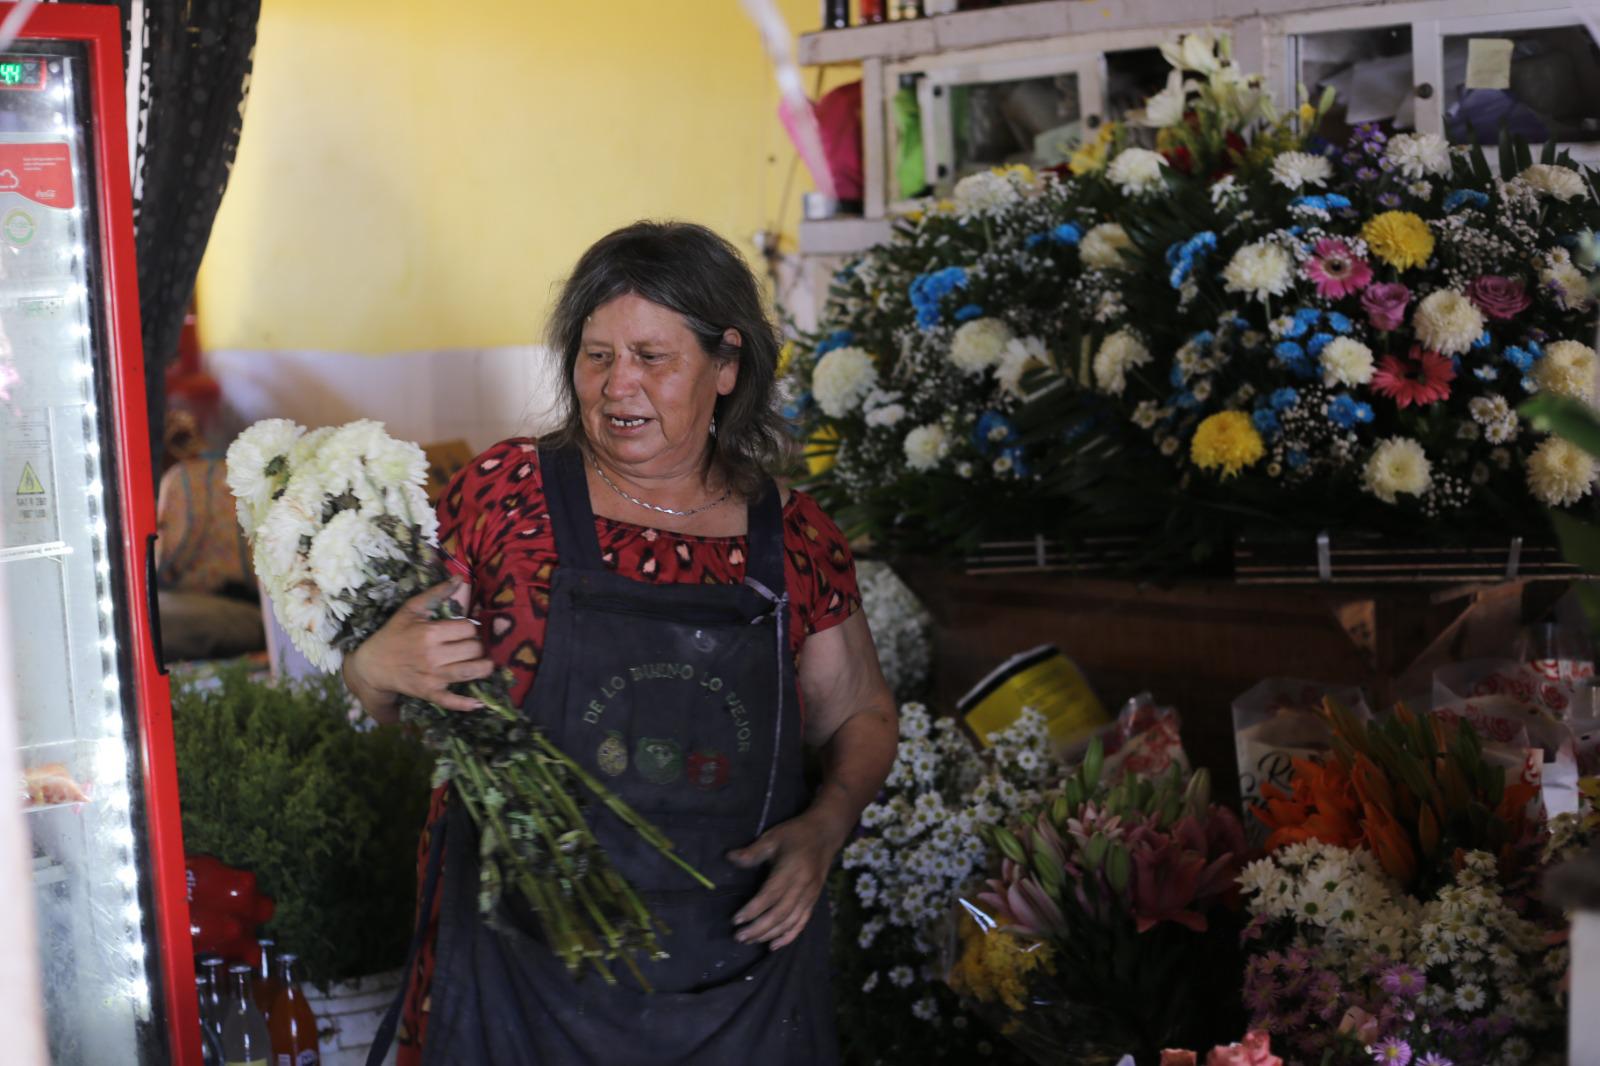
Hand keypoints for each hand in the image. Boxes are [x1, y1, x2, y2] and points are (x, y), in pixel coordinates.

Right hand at [342, 579, 494, 719]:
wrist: (372, 665)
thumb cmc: (394, 634)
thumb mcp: (411, 610)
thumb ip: (436, 593)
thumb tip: (458, 578)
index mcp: (430, 632)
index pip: (467, 629)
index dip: (471, 629)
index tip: (466, 631)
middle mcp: (433, 655)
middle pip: (473, 649)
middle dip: (477, 646)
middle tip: (471, 646)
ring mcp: (432, 676)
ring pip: (470, 672)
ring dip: (483, 668)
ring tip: (486, 664)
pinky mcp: (429, 693)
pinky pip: (451, 700)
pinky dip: (466, 704)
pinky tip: (480, 703)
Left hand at [727, 810, 848, 950]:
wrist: (825, 834)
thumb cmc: (795, 834)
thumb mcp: (772, 838)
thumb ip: (751, 852)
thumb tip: (728, 858)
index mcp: (790, 870)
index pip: (770, 896)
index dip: (753, 910)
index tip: (736, 919)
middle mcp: (802, 886)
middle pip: (780, 914)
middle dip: (758, 929)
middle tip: (739, 937)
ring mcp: (810, 895)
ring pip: (790, 922)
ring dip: (769, 934)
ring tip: (750, 941)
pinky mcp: (813, 900)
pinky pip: (801, 923)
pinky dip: (788, 937)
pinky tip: (773, 946)